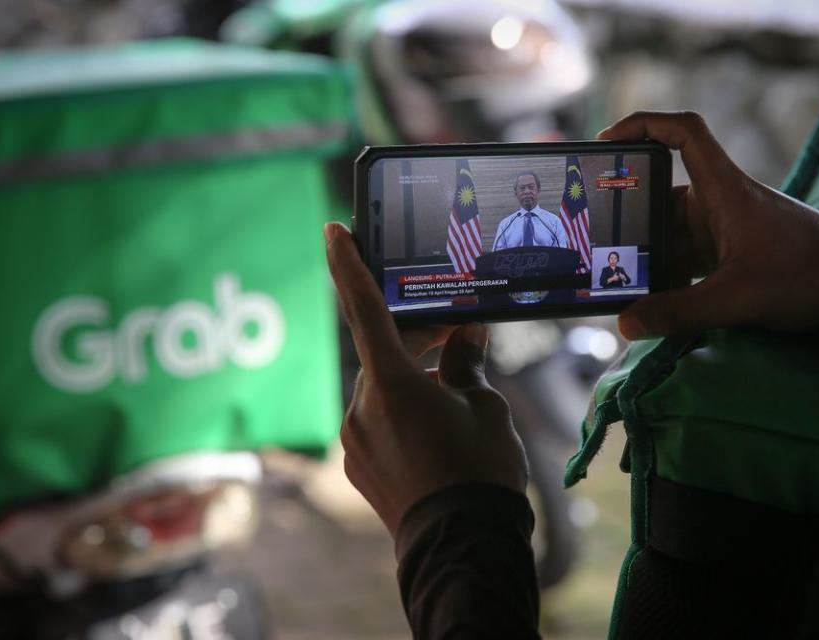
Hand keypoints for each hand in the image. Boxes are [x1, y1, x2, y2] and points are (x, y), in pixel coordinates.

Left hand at [324, 222, 527, 539]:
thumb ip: (466, 364)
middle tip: (458, 333)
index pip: (365, 309)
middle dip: (417, 339)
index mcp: (391, 384)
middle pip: (383, 354)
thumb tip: (465, 337)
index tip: (333, 232)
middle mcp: (361, 409)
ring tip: (459, 399)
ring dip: (413, 383)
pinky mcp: (358, 468)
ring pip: (382, 392)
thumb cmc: (480, 473)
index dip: (350, 266)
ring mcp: (355, 441)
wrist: (462, 551)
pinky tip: (437, 434)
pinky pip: (377, 425)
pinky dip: (403, 415)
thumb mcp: (485, 408)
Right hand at [597, 111, 818, 338]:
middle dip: (628, 218)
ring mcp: (725, 227)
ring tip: (616, 278)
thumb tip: (626, 324)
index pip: (683, 133)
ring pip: (670, 231)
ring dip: (647, 253)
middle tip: (594, 238)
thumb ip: (678, 313)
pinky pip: (686, 255)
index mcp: (723, 190)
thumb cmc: (809, 276)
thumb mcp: (737, 299)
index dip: (642, 125)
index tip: (607, 139)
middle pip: (660, 193)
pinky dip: (667, 273)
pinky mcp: (731, 252)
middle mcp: (720, 202)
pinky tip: (651, 299)